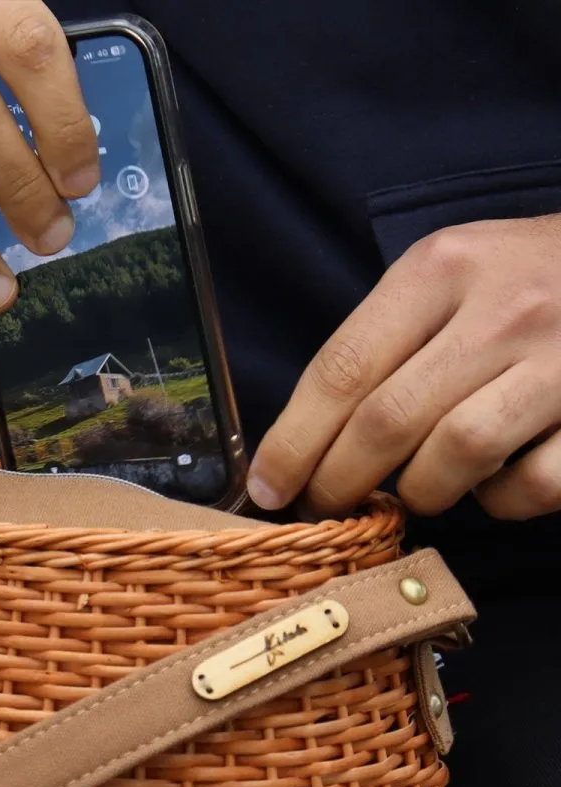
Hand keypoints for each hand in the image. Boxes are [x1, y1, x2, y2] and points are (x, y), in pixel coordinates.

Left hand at [249, 214, 560, 520]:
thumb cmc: (522, 281)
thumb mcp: (447, 278)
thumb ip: (381, 344)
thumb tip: (299, 444)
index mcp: (442, 268)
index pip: (341, 369)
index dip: (292, 442)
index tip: (266, 488)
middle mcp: (502, 307)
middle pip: (387, 421)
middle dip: (339, 481)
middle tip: (324, 506)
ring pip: (455, 455)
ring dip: (419, 492)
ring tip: (413, 491)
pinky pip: (532, 485)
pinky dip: (500, 503)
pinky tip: (492, 486)